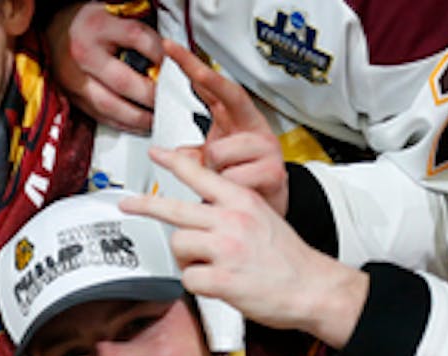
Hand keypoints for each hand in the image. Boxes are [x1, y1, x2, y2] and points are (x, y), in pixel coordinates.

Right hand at [45, 2, 160, 134]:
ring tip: (157, 118)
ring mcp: (74, 80)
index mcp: (96, 26)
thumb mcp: (113, 14)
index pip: (136, 37)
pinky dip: (123, 123)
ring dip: (138, 116)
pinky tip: (138, 123)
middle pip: (123, 80)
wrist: (54, 30)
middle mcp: (83, 54)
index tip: (174, 64)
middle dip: (151, 94)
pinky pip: (100, 116)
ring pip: (110, 105)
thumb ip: (136, 33)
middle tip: (169, 100)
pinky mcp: (72, 97)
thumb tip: (165, 56)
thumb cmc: (89, 23)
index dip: (160, 52)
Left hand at [119, 148, 367, 346]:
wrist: (313, 287)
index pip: (201, 175)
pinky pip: (188, 278)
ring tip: (209, 266)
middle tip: (126, 204)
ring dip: (187, 259)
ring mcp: (226, 250)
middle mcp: (232, 221)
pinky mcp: (223, 279)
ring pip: (179, 245)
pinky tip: (216, 284)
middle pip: (174, 209)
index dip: (175, 162)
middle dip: (145, 206)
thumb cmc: (287, 258)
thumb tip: (199, 210)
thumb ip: (230, 209)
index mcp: (242, 202)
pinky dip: (197, 284)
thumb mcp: (262, 217)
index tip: (156, 153)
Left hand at [163, 39, 286, 215]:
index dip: (195, 68)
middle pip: (231, 95)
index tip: (174, 51)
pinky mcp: (273, 171)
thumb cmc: (246, 183)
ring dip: (213, 171)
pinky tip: (238, 191)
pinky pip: (233, 178)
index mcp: (239, 123)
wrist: (272, 212)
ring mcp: (266, 148)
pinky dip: (227, 190)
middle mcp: (254, 129)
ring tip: (226, 180)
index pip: (215, 89)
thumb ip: (193, 156)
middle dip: (210, 81)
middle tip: (194, 72)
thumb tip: (175, 155)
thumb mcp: (215, 165)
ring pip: (219, 150)